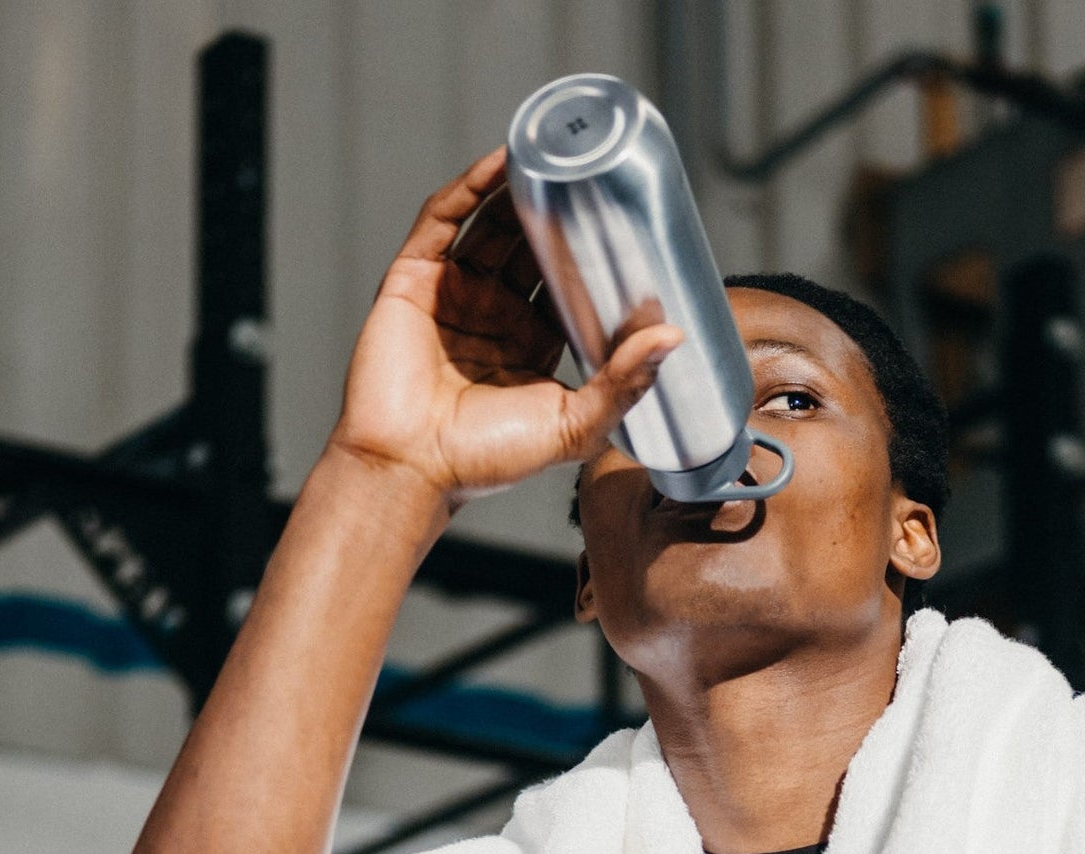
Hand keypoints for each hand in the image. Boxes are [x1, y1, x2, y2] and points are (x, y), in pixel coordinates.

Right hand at [330, 147, 682, 505]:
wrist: (411, 469)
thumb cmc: (485, 461)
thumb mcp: (574, 425)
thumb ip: (624, 384)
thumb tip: (673, 335)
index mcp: (529, 343)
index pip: (566, 282)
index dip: (590, 251)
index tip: (624, 222)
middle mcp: (490, 313)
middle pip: (528, 244)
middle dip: (557, 209)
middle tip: (591, 174)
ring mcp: (450, 294)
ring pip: (488, 224)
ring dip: (517, 188)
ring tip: (551, 154)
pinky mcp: (413, 281)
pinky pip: (442, 221)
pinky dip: (470, 188)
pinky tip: (501, 163)